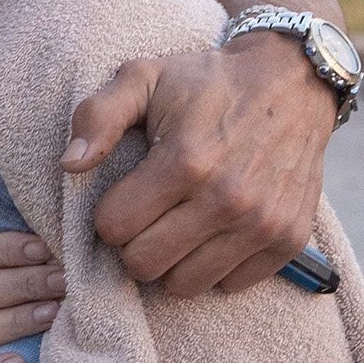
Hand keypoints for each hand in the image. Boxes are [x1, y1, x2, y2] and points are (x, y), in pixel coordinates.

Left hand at [70, 34, 328, 294]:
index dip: (109, 215)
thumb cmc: (208, 82)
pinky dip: (215, 267)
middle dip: (134, 244)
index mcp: (186, 160)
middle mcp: (228, 199)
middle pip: (145, 265)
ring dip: (172, 261)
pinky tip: (213, 232)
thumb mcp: (144, 77)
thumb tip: (70, 164)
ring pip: (185, 285)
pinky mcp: (288, 240)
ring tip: (176, 227)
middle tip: (146, 217)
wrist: (293, 82)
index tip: (123, 197)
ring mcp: (262, 224)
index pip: (115, 228)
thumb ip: (99, 116)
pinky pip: (230, 285)